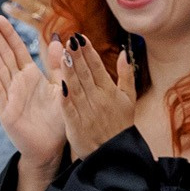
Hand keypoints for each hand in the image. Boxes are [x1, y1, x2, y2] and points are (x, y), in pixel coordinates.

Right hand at [0, 13, 64, 176]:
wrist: (51, 148)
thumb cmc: (56, 119)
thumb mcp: (61, 88)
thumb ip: (59, 67)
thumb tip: (57, 40)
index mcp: (30, 76)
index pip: (17, 50)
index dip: (9, 34)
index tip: (0, 16)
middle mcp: (17, 83)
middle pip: (3, 54)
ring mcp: (10, 96)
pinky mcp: (8, 112)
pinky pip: (1, 94)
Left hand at [60, 37, 137, 160]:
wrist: (113, 153)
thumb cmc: (120, 124)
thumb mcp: (129, 99)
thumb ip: (126, 75)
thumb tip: (124, 53)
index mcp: (110, 92)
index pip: (97, 67)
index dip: (88, 52)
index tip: (80, 37)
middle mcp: (98, 99)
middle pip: (86, 74)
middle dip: (78, 56)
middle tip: (70, 39)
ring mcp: (86, 111)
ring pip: (76, 87)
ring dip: (69, 70)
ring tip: (63, 54)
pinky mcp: (76, 124)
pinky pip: (69, 107)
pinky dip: (66, 96)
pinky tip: (60, 83)